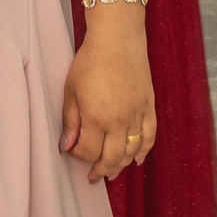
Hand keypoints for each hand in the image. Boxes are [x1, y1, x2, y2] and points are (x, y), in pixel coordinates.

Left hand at [60, 15, 155, 181]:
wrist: (118, 39)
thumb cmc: (90, 61)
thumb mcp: (71, 90)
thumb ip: (69, 121)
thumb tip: (66, 146)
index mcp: (97, 118)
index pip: (88, 151)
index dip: (78, 156)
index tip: (72, 152)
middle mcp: (120, 122)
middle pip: (112, 158)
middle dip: (100, 170)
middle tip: (93, 177)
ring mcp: (137, 115)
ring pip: (132, 152)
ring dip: (121, 165)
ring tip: (111, 171)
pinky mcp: (149, 107)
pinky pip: (150, 137)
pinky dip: (144, 151)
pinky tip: (137, 160)